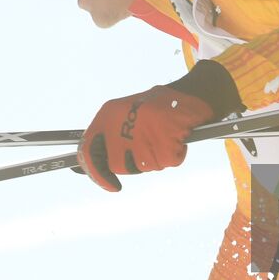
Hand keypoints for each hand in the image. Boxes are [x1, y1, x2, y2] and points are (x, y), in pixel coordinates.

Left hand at [77, 85, 213, 191]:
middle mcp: (122, 123)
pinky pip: (167, 161)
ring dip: (157, 157)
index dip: (96, 173)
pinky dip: (175, 153)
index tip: (110, 185)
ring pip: (145, 166)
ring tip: (164, 135)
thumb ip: (109, 136)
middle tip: (149, 146)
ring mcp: (142, 133)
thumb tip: (86, 166)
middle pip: (118, 164)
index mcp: (109, 114)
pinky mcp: (164, 140)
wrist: (192, 94)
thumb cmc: (160, 107)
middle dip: (134, 162)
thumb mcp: (128, 113)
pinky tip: (176, 137)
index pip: (89, 151)